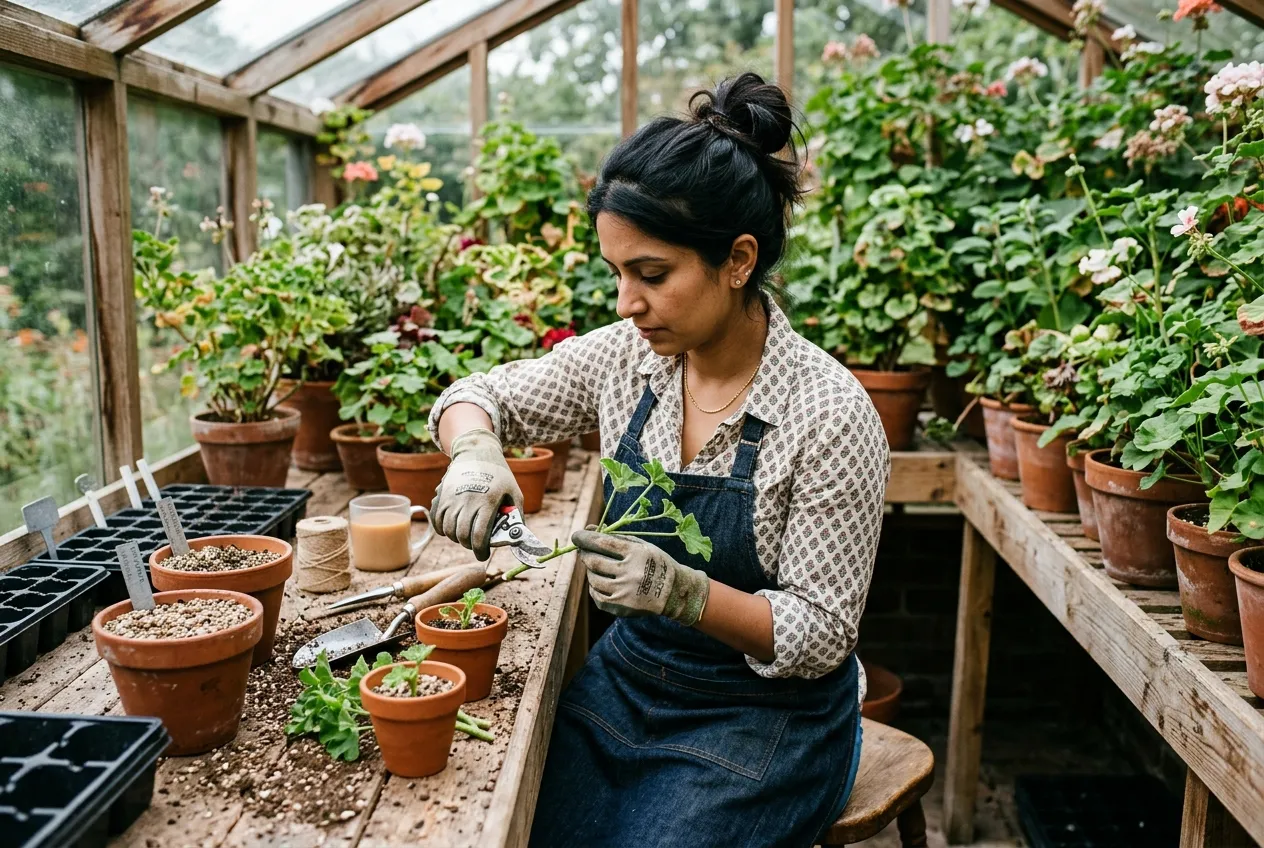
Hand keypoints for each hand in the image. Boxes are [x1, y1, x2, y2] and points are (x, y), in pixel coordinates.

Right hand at [432, 429, 522, 560]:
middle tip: (474, 545)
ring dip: (456, 538)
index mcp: (488, 501)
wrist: (477, 452)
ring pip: (448, 529)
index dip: (480, 551)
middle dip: (468, 545)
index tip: (483, 557)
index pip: (479, 535)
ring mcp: (453, 497)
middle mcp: (468, 500)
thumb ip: (517, 517)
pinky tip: (451, 528)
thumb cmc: (500, 476)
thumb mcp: (514, 493)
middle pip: (462, 535)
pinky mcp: (442, 495)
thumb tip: (517, 539)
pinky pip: (437, 520)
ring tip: (464, 536)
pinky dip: (442, 529)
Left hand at [572, 530, 709, 625]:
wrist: (673, 592)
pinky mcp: (620, 607)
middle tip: (583, 550)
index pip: (603, 543)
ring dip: (590, 570)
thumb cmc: (654, 563)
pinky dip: (594, 587)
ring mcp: (624, 592)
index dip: (586, 538)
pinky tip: (601, 581)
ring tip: (597, 566)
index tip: (577, 535)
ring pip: (593, 579)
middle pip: (594, 561)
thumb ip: (615, 538)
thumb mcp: (641, 545)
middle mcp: (630, 573)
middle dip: (585, 553)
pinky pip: (597, 596)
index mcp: (636, 554)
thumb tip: (588, 530)